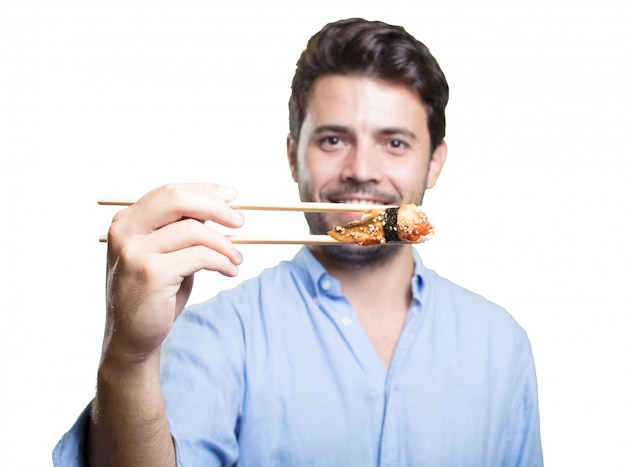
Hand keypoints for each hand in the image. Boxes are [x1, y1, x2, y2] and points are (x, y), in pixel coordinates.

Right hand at [102, 183, 243, 363]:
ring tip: (237, 259)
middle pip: (177, 199)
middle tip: (240, 221)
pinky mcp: (151, 273)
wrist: (132, 337)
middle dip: (216, 206)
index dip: (205, 190)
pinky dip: (222, 261)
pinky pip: (199, 256)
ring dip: (224, 244)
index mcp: (127, 221)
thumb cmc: (155, 292)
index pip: (170, 191)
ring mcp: (135, 252)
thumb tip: (221, 208)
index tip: (231, 196)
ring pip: (194, 230)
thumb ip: (182, 229)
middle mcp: (125, 231)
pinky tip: (230, 271)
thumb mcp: (166, 253)